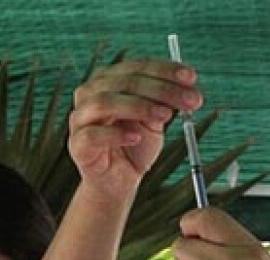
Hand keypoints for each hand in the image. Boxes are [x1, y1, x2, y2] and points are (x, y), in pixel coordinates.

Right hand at [69, 58, 201, 203]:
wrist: (119, 182)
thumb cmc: (135, 147)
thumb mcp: (156, 120)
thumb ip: (165, 102)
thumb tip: (188, 85)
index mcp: (110, 80)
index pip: (137, 67)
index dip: (165, 70)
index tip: (192, 78)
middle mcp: (91, 93)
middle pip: (125, 82)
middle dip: (161, 89)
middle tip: (189, 101)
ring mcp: (80, 118)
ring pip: (105, 102)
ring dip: (139, 106)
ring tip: (166, 116)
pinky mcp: (77, 144)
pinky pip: (93, 135)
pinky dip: (116, 134)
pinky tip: (135, 138)